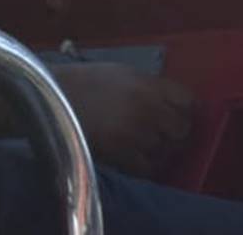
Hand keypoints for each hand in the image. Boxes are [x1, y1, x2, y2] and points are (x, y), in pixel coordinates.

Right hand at [49, 61, 195, 178]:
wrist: (55, 98)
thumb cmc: (87, 82)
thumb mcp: (123, 74)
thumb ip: (150, 87)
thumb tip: (171, 101)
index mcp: (148, 84)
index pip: (187, 100)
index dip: (186, 108)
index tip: (180, 112)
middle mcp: (146, 108)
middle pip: (182, 128)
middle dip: (176, 131)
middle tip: (164, 131)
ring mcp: (134, 133)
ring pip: (166, 150)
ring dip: (160, 149)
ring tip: (145, 143)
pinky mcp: (121, 154)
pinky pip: (148, 167)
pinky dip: (146, 165)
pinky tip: (135, 156)